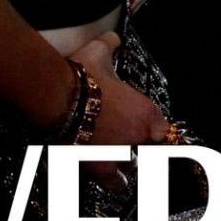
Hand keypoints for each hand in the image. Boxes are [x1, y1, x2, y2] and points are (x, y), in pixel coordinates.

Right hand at [70, 30, 168, 188]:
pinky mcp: (98, 168)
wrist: (58, 96)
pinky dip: (110, 181)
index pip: (163, 130)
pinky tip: (105, 176)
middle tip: (127, 144)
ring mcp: (118, 155)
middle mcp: (137, 137)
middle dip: (140, 149)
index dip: (154, 131)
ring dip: (126, 166)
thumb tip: (112, 37)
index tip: (149, 132)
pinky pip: (114, 183)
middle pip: (149, 153)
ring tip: (116, 161)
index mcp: (145, 113)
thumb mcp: (99, 51)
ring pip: (132, 170)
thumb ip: (110, 44)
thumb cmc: (81, 75)